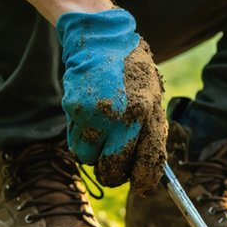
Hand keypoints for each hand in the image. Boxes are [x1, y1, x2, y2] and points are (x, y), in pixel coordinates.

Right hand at [58, 9, 166, 193]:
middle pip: (114, 170)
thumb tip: (151, 168)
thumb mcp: (151, 97)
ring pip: (90, 161)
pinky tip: (88, 124)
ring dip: (95, 156)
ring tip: (101, 135)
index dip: (143, 181)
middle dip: (114, 174)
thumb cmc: (131, 71)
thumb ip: (151, 130)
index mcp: (148, 114)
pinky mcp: (74, 109)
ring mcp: (97, 114)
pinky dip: (81, 142)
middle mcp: (124, 117)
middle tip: (114, 166)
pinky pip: (75, 143)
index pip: (147, 164)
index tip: (140, 186)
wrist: (101, 40)